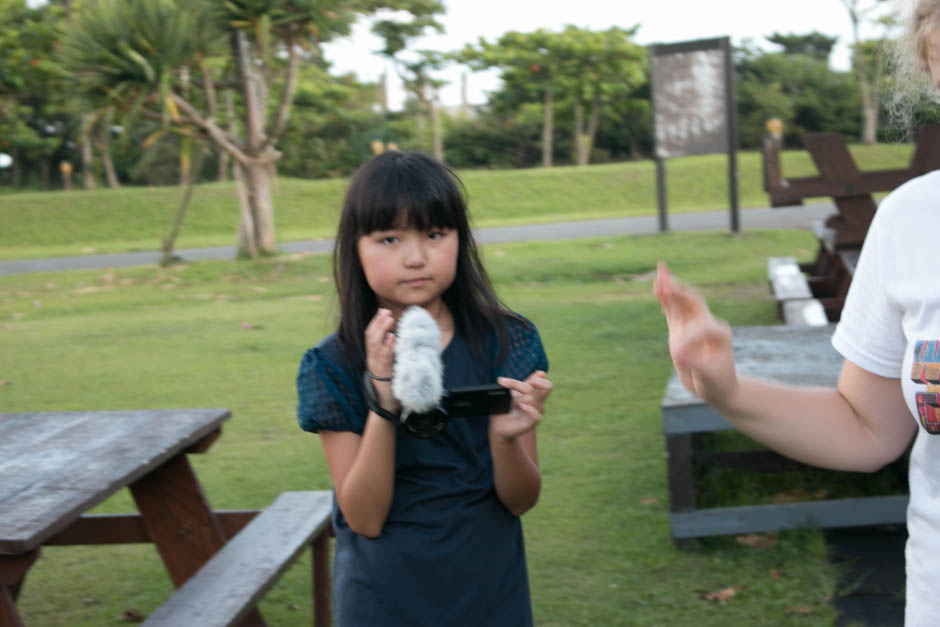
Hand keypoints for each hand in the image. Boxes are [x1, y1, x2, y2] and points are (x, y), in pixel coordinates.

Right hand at [365, 308, 398, 411]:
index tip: (383, 311)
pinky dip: (388, 347)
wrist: (385, 404)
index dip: (376, 322)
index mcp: (373, 356)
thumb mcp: (388, 364)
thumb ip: (390, 351)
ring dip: (383, 330)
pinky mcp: (384, 373)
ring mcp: (377, 366)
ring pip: (376, 345)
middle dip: (378, 323)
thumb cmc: (390, 382)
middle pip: (371, 338)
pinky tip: (393, 338)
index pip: (370, 335)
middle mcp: (372, 359)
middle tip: (387, 312)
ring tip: (390, 319)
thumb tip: (398, 335)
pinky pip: (385, 358)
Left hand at [490, 371, 552, 440]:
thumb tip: (540, 372)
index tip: (530, 379)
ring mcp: (534, 413)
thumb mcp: (513, 393)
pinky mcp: (530, 424)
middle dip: (521, 384)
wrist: (499, 427)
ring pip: (533, 399)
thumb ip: (523, 383)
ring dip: (519, 396)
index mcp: (535, 395)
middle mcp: (537, 404)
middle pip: (535, 390)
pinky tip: (521, 406)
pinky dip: (530, 409)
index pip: (547, 385)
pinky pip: (537, 416)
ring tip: (510, 400)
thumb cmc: (507, 409)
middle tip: (506, 383)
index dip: (540, 380)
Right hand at [653, 261, 737, 406]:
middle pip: (692, 300)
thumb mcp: (707, 376)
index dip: (688, 339)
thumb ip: (694, 362)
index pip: (700, 328)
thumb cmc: (716, 382)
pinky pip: (673, 311)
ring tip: (660, 272)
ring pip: (682, 302)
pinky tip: (658, 290)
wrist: (718, 386)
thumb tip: (677, 352)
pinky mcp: (683, 329)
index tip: (679, 357)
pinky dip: (665, 301)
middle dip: (678, 288)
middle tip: (665, 273)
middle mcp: (708, 324)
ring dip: (670, 288)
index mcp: (719, 333)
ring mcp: (695, 325)